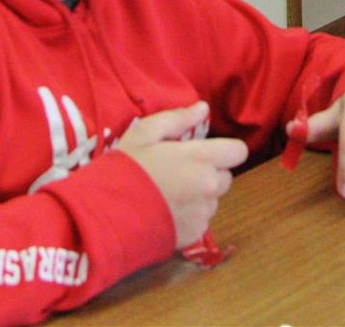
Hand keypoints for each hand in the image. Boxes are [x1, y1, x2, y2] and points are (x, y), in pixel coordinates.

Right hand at [116, 101, 250, 247]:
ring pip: (213, 200)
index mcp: (201, 158)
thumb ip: (177, 119)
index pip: (238, 152)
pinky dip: (189, 217)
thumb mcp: (144, 134)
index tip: (205, 152)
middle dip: (210, 173)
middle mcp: (209, 187)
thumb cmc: (125, 170)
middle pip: (226, 177)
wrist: (106, 217)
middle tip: (180, 172)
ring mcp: (202, 214)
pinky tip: (165, 213)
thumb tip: (203, 108)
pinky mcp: (193, 236)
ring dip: (200, 196)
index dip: (224, 150)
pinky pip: (200, 222)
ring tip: (169, 195)